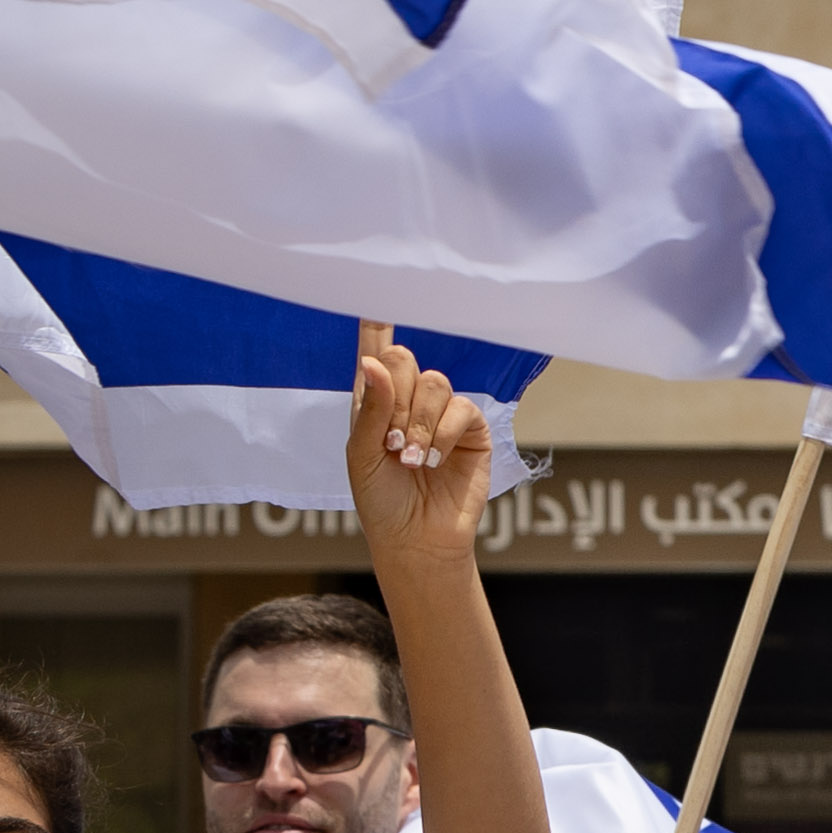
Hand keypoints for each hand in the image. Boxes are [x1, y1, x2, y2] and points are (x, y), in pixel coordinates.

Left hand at [340, 327, 491, 562]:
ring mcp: (441, 413)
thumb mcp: (361, 455)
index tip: (373, 293)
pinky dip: (442, 433)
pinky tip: (433, 459)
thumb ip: (370, 409)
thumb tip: (375, 362)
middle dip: (395, 396)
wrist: (416, 539)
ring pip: (434, 382)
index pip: (374, 352)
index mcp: (374, 402)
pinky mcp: (470, 429)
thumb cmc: (381, 500)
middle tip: (390, 438)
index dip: (375, 323)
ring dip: (418, 422)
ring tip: (410, 458)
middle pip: (405, 359)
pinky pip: (461, 407)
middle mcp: (407, 401)